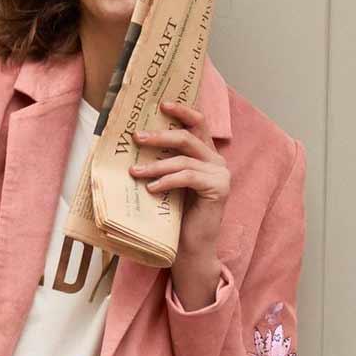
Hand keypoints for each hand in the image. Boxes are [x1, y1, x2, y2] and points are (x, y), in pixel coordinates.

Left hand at [130, 98, 229, 306]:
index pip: (199, 125)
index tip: (162, 104)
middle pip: (188, 137)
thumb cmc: (178, 220)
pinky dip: (167, 181)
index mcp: (208, 157)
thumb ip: (166, 164)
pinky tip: (152, 189)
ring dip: (155, 165)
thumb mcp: (170, 185)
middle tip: (136, 137)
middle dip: (160, 136)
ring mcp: (221, 175)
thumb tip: (140, 142)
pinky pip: (187, 177)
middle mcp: (217, 162)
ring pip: (184, 160)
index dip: (182, 111)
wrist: (192, 251)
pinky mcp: (218, 189)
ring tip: (134, 173)